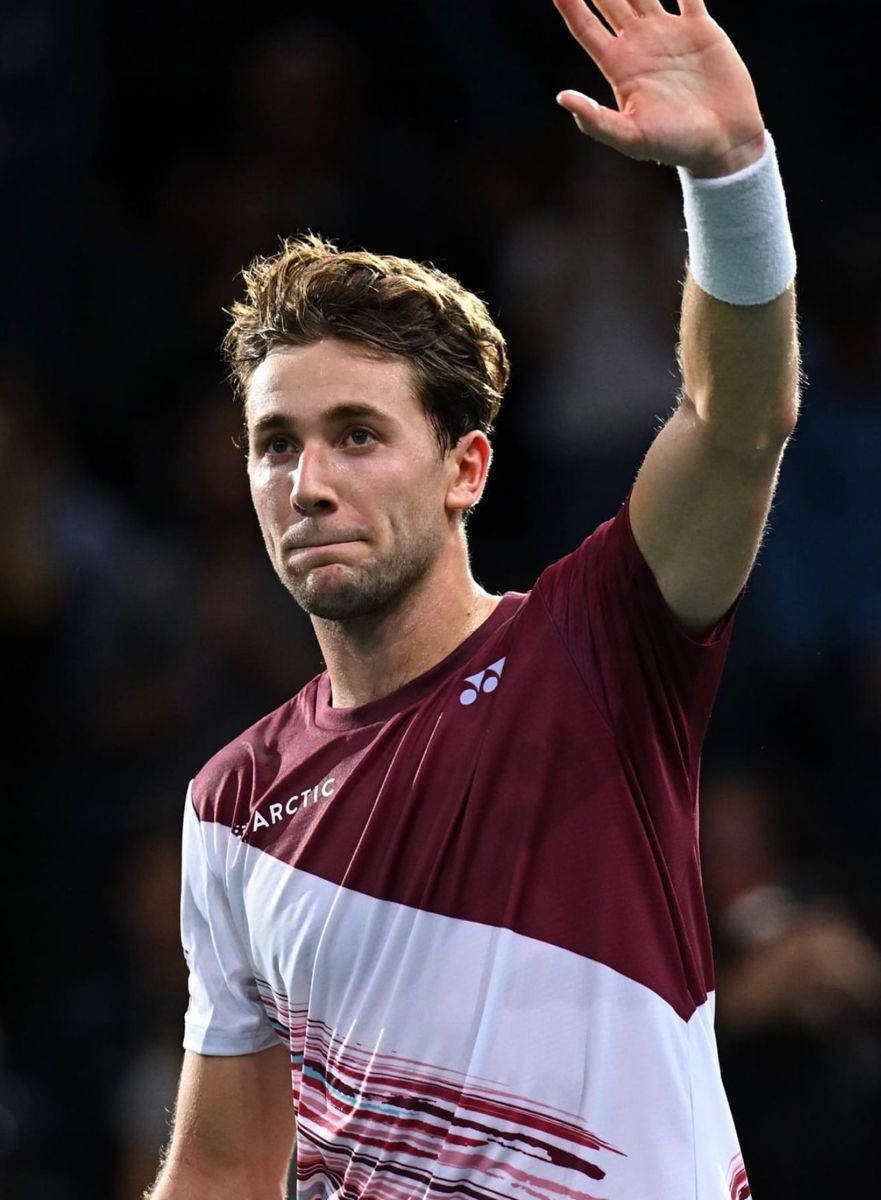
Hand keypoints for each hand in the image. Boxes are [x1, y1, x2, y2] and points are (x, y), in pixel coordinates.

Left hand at [553, 0, 765, 176]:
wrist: (722, 142)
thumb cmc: (675, 145)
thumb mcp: (631, 139)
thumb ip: (596, 121)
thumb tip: (562, 98)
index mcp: (619, 66)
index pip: (585, 26)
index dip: (569, 3)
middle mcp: (639, 44)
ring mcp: (668, 32)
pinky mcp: (699, 27)